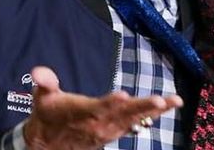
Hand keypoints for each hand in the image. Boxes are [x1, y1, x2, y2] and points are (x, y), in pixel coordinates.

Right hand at [23, 66, 183, 148]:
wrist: (48, 144)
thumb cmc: (49, 114)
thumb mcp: (42, 97)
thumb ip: (45, 82)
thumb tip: (39, 71)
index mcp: (81, 113)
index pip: (97, 108)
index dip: (110, 103)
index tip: (123, 95)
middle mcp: (98, 124)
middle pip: (123, 115)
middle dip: (142, 107)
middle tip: (160, 100)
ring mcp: (109, 130)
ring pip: (134, 119)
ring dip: (155, 111)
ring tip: (174, 101)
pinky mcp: (115, 132)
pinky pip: (137, 123)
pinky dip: (153, 115)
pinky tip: (168, 106)